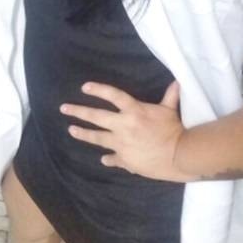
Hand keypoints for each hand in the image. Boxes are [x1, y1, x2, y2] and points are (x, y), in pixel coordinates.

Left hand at [59, 80, 197, 182]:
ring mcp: (122, 144)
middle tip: (63, 108)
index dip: (98, 90)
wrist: (178, 156)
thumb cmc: (174, 130)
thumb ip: (170, 95)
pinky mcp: (125, 160)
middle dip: (78, 112)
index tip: (84, 87)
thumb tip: (176, 81)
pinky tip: (103, 159)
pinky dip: (109, 159)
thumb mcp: (170, 110)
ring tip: (71, 130)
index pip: (113, 96)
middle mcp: (123, 126)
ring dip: (83, 134)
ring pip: (98, 138)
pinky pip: (113, 159)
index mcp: (134, 111)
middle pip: (96, 117)